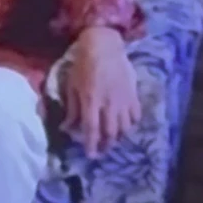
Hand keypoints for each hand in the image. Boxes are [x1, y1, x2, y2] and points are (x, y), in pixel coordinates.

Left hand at [62, 27, 139, 156]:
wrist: (104, 46)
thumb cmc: (83, 65)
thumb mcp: (72, 86)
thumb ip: (72, 109)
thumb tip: (66, 128)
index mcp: (91, 102)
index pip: (92, 130)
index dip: (91, 145)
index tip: (91, 156)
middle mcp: (109, 104)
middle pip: (111, 133)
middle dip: (107, 145)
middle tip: (102, 151)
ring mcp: (124, 100)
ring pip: (125, 127)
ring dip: (119, 137)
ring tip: (113, 139)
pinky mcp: (134, 94)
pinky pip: (136, 115)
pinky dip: (131, 124)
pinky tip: (126, 125)